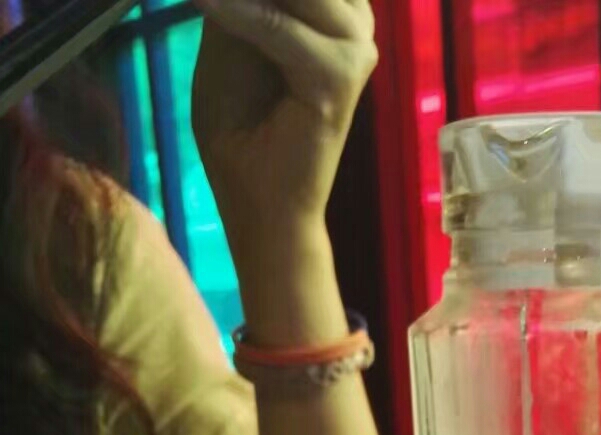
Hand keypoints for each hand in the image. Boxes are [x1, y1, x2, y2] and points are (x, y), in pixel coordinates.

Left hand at [192, 0, 376, 259]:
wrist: (262, 206)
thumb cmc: (243, 130)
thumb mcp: (228, 38)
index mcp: (337, 9)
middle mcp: (355, 20)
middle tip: (208, 1)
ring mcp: (354, 47)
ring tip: (207, 1)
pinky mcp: (340, 76)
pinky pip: (276, 26)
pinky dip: (236, 13)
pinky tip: (202, 5)